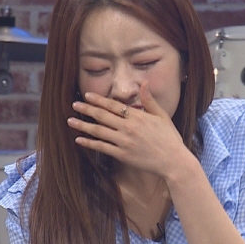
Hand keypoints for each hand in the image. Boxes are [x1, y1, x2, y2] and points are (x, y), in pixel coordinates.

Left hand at [67, 82, 188, 181]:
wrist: (173, 161)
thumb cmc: (169, 138)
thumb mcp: (161, 115)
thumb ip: (149, 100)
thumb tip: (144, 82)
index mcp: (137, 116)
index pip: (113, 106)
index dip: (99, 100)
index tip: (87, 95)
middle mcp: (128, 128)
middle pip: (103, 117)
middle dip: (87, 109)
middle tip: (74, 104)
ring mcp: (124, 142)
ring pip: (99, 132)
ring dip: (83, 125)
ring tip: (70, 121)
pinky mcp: (123, 155)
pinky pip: (103, 148)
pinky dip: (90, 143)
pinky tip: (80, 140)